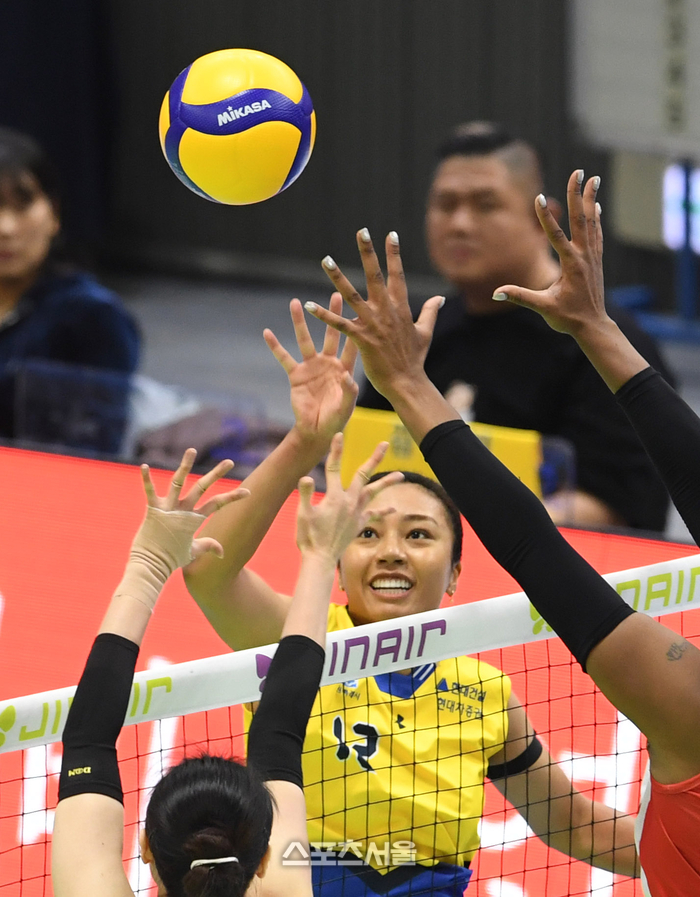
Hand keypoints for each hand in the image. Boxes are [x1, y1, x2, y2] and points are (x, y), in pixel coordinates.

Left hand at [135, 449, 249, 578]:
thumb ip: (208, 547)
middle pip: (203, 487)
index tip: (248, 492)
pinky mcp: (153, 509)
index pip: (218, 504)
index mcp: (194, 518)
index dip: (233, 497)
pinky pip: (149, 491)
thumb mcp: (193, 552)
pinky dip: (146, 478)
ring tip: (192, 450)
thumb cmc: (172, 558)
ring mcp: (168, 508)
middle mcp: (183, 510)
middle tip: (229, 462)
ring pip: (178, 482)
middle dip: (216, 474)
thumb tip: (222, 553)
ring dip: (185, 465)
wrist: (152, 565)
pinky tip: (144, 465)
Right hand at [264, 294, 358, 443]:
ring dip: (300, 321)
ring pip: (305, 339)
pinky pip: (284, 357)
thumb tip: (347, 376)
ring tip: (295, 302)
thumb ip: (349, 392)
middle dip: (333, 314)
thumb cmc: (336, 419)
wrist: (317, 430)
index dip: (356, 329)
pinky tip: (267, 332)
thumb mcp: (346, 407)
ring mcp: (312, 367)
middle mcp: (329, 363)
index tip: (360, 310)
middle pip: (332, 333)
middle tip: (335, 294)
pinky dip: (275, 346)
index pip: (352, 345)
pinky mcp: (296, 374)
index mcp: (345, 369)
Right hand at [295, 432, 402, 561]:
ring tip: (401, 475)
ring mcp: (355, 513)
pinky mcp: (358, 524)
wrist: (320, 559)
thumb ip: (304, 494)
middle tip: (385, 444)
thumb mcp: (302, 514)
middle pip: (363, 474)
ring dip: (387, 482)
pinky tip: (393, 508)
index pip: (334, 468)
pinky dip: (384, 511)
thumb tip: (306, 477)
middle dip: (374, 458)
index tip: (339, 435)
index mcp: (333, 497)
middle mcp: (348, 502)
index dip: (336, 450)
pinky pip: (373, 515)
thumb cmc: (308, 537)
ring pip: (374, 492)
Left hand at [303, 230, 444, 400]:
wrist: (407, 382)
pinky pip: (339, 324)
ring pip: (352, 295)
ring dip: (338, 277)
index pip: (398, 275)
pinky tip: (308, 305)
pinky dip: (323, 314)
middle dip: (368, 253)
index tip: (390, 234)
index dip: (394, 254)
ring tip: (326, 260)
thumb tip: (439, 298)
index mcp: (401, 308)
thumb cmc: (415, 359)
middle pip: (376, 276)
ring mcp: (374, 324)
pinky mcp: (362, 339)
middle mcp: (387, 311)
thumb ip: (429, 312)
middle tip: (361, 231)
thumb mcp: (425, 332)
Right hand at [492, 170, 606, 337]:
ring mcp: (592, 258)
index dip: (545, 217)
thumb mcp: (543, 307)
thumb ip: (520, 296)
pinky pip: (596, 234)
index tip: (537, 197)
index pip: (556, 235)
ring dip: (591, 200)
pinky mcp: (595, 262)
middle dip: (578, 194)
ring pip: (591, 222)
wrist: (593, 326)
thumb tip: (497, 292)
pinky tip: (596, 208)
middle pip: (580, 219)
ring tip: (594, 179)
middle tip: (579, 172)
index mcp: (571, 265)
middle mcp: (584, 257)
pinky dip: (595, 218)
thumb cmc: (568, 318)